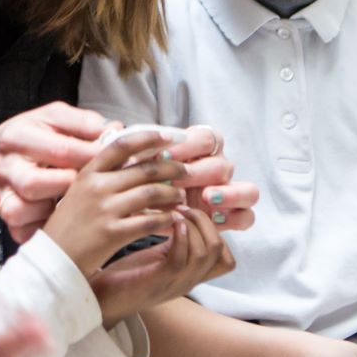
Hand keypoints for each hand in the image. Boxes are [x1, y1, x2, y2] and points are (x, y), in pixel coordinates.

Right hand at [0, 103, 110, 243]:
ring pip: (24, 211)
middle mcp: (7, 168)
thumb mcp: (52, 118)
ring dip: (54, 212)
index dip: (91, 157)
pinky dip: (45, 230)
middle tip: (92, 185)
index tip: (116, 159)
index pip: (59, 149)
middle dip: (69, 187)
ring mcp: (4, 195)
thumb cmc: (31, 138)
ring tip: (76, 204)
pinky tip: (62, 221)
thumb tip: (113, 131)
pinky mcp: (8, 218)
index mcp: (18, 137)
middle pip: (34, 184)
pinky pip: (24, 232)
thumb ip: (81, 122)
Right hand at [40, 129, 190, 274]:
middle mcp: (97, 187)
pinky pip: (150, 221)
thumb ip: (103, 177)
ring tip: (180, 196)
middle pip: (144, 169)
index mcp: (88, 174)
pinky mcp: (113, 233)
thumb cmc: (68, 227)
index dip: (148, 138)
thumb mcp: (78, 193)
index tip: (167, 137)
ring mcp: (105, 210)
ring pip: (152, 193)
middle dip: (171, 168)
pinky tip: (172, 219)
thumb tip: (137, 162)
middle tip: (184, 171)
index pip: (122, 145)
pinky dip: (166, 219)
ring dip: (172, 193)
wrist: (54, 259)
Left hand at [89, 205, 235, 320]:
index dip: (216, 232)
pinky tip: (169, 223)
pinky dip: (180, 236)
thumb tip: (185, 209)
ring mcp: (175, 283)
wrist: (99, 300)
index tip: (192, 214)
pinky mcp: (158, 282)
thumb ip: (176, 241)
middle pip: (220, 252)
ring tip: (176, 212)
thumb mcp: (158, 255)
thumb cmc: (125, 274)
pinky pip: (182, 259)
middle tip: (184, 208)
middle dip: (205, 222)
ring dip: (193, 225)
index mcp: (191, 276)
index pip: (226, 259)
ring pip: (205, 252)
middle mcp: (188, 282)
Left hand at [111, 125, 258, 232]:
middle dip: (199, 171)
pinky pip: (247, 216)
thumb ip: (127, 154)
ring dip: (230, 192)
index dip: (188, 145)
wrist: (144, 223)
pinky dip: (236, 216)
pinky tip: (215, 218)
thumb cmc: (139, 192)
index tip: (164, 157)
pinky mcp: (232, 217)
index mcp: (199, 152)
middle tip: (179, 180)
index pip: (205, 138)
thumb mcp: (131, 172)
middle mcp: (217, 170)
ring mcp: (229, 194)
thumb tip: (109, 133)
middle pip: (222, 163)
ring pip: (247, 188)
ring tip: (208, 198)